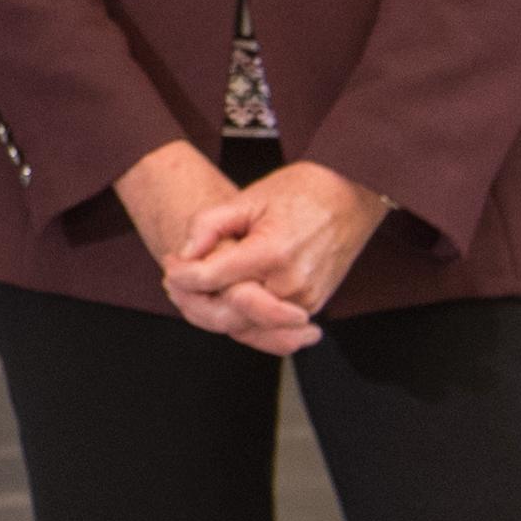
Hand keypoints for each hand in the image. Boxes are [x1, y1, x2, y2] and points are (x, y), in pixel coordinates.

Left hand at [165, 160, 389, 350]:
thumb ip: (210, 224)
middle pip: (227, 312)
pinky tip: (226, 302)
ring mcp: (305, 300)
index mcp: (272, 253)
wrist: (350, 196)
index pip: (211, 278)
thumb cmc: (301, 192)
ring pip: (248, 326)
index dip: (182, 274)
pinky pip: (271, 328)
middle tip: (175, 281)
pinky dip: (245, 320)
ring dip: (217, 314)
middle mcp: (290, 284)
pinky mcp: (313, 306)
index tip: (169, 263)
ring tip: (196, 291)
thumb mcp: (248, 198)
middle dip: (195, 301)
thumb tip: (184, 252)